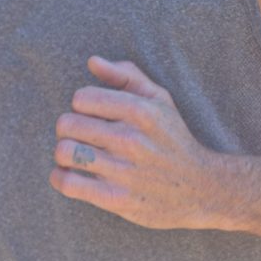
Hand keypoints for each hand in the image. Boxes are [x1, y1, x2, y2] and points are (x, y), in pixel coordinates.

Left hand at [50, 54, 225, 230]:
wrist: (201, 188)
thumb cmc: (173, 140)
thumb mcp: (160, 100)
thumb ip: (127, 76)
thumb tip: (92, 62)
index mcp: (141, 110)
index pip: (81, 98)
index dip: (82, 105)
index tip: (92, 116)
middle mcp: (131, 139)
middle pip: (67, 124)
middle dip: (68, 129)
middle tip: (80, 136)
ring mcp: (123, 170)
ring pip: (64, 152)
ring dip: (63, 153)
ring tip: (74, 155)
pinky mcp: (116, 198)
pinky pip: (69, 183)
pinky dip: (60, 178)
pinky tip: (69, 175)